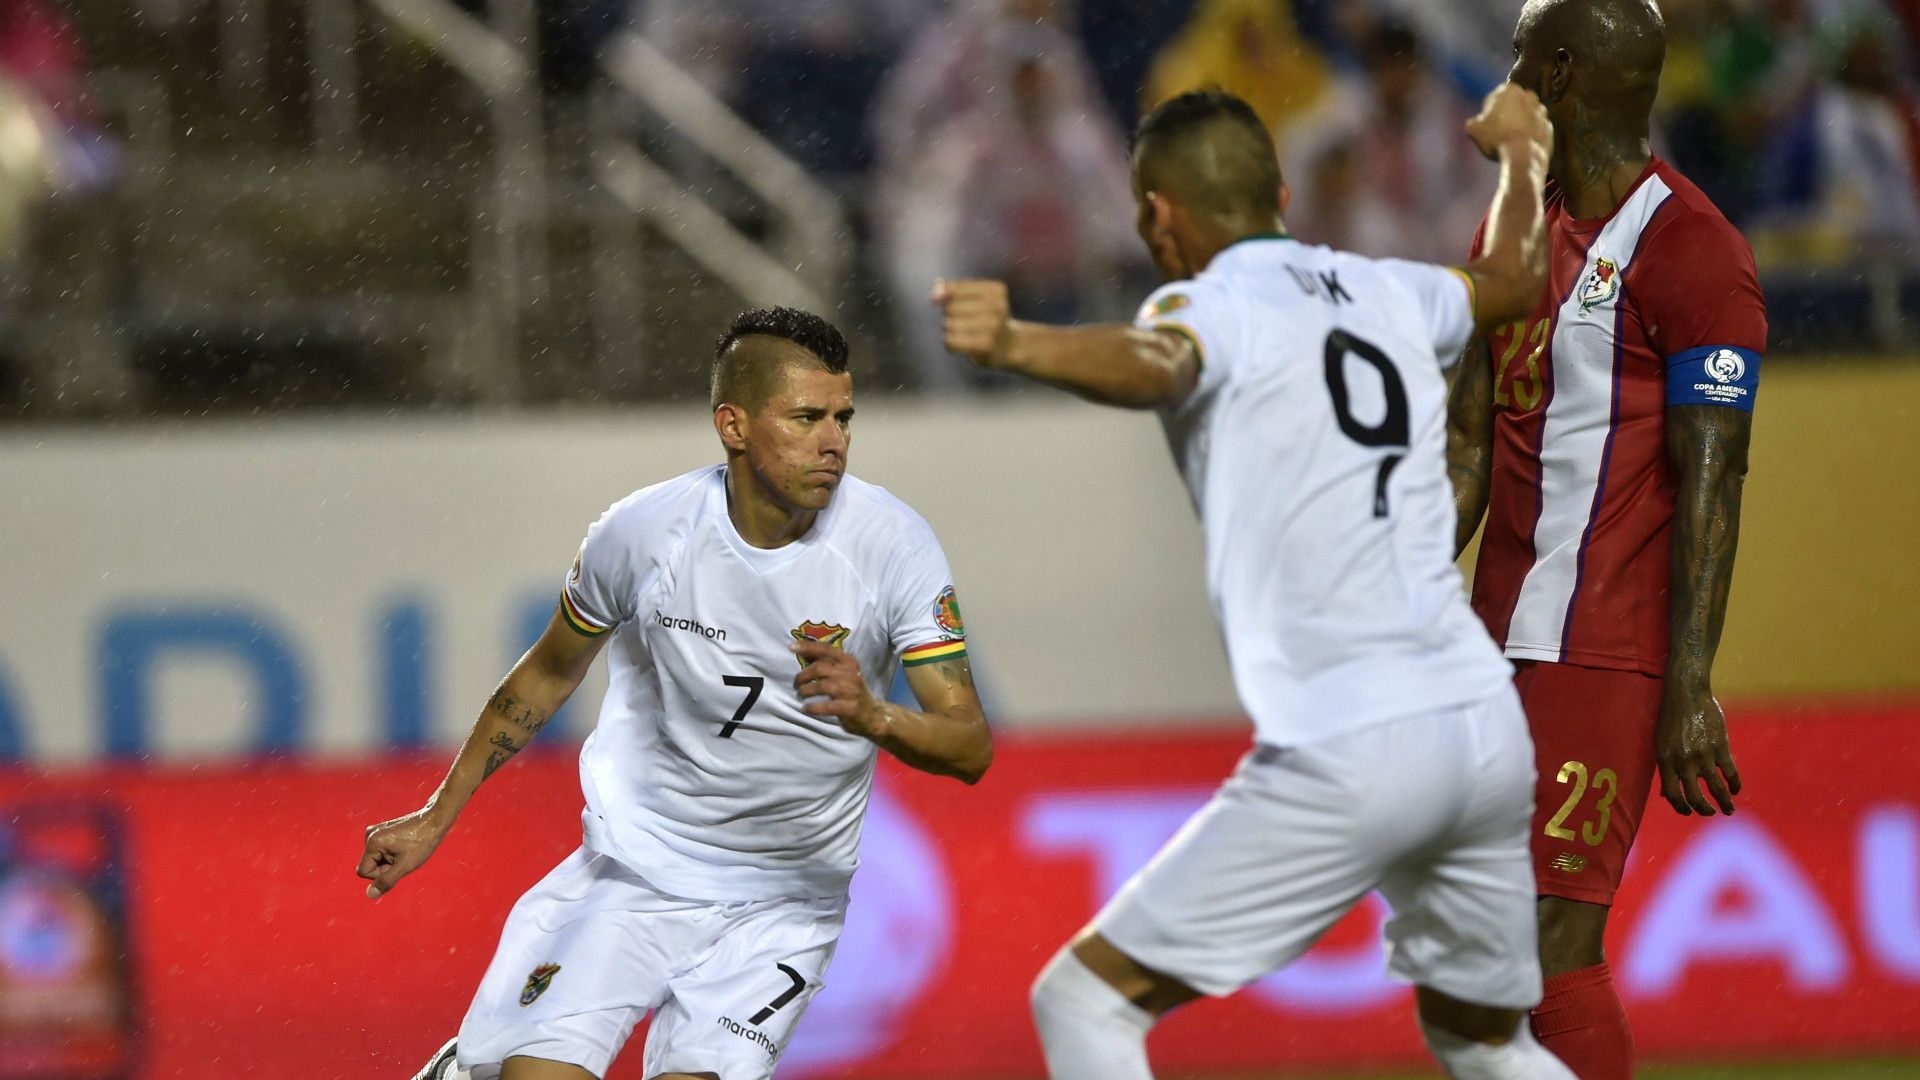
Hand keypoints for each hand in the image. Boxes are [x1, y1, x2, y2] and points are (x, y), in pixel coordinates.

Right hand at [357, 806, 449, 898]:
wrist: (434, 821)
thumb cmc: (422, 843)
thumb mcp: (405, 866)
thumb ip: (386, 881)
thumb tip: (370, 894)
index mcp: (372, 842)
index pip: (364, 872)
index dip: (380, 875)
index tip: (397, 865)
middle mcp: (369, 835)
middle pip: (370, 865)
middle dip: (385, 867)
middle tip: (404, 858)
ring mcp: (376, 831)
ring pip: (376, 859)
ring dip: (389, 861)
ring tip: (406, 851)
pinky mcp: (382, 830)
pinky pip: (381, 851)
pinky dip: (392, 854)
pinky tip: (405, 847)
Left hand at [792, 640, 888, 739]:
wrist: (872, 714)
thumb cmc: (851, 691)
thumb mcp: (843, 672)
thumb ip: (825, 663)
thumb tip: (801, 651)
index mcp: (849, 661)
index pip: (826, 649)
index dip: (808, 647)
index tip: (792, 647)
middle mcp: (851, 673)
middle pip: (819, 668)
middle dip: (802, 676)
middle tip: (796, 684)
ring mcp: (851, 690)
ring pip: (820, 686)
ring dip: (805, 691)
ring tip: (800, 695)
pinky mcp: (849, 707)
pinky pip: (825, 706)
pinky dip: (812, 707)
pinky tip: (805, 708)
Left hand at [931, 278, 1013, 368]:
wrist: (1007, 346)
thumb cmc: (984, 317)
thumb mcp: (974, 297)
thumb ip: (951, 290)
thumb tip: (933, 297)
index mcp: (996, 290)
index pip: (955, 288)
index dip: (944, 296)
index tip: (943, 302)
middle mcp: (998, 306)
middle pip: (951, 308)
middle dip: (949, 315)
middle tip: (964, 322)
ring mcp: (993, 326)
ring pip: (949, 325)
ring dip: (949, 330)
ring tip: (964, 333)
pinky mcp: (986, 345)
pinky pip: (951, 341)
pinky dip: (950, 344)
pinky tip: (961, 345)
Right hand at [1466, 84, 1551, 160]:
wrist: (1523, 155)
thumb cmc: (1497, 137)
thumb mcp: (1475, 130)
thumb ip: (1473, 123)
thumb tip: (1474, 123)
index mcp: (1510, 91)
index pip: (1497, 95)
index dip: (1490, 108)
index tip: (1486, 121)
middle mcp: (1529, 96)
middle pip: (1516, 102)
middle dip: (1509, 112)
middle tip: (1499, 128)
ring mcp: (1542, 112)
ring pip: (1529, 114)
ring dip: (1521, 122)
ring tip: (1511, 138)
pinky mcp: (1549, 128)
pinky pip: (1537, 128)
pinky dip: (1531, 134)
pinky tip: (1522, 145)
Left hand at [1655, 685, 1741, 816]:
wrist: (1686, 693)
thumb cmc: (1671, 719)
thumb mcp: (1661, 743)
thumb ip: (1665, 768)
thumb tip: (1665, 795)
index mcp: (1665, 761)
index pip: (1672, 794)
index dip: (1680, 807)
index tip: (1688, 811)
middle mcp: (1683, 761)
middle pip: (1695, 797)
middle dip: (1704, 810)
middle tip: (1710, 813)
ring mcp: (1703, 755)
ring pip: (1716, 789)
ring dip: (1724, 803)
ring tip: (1728, 809)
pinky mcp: (1721, 747)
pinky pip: (1730, 773)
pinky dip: (1735, 784)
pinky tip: (1736, 789)